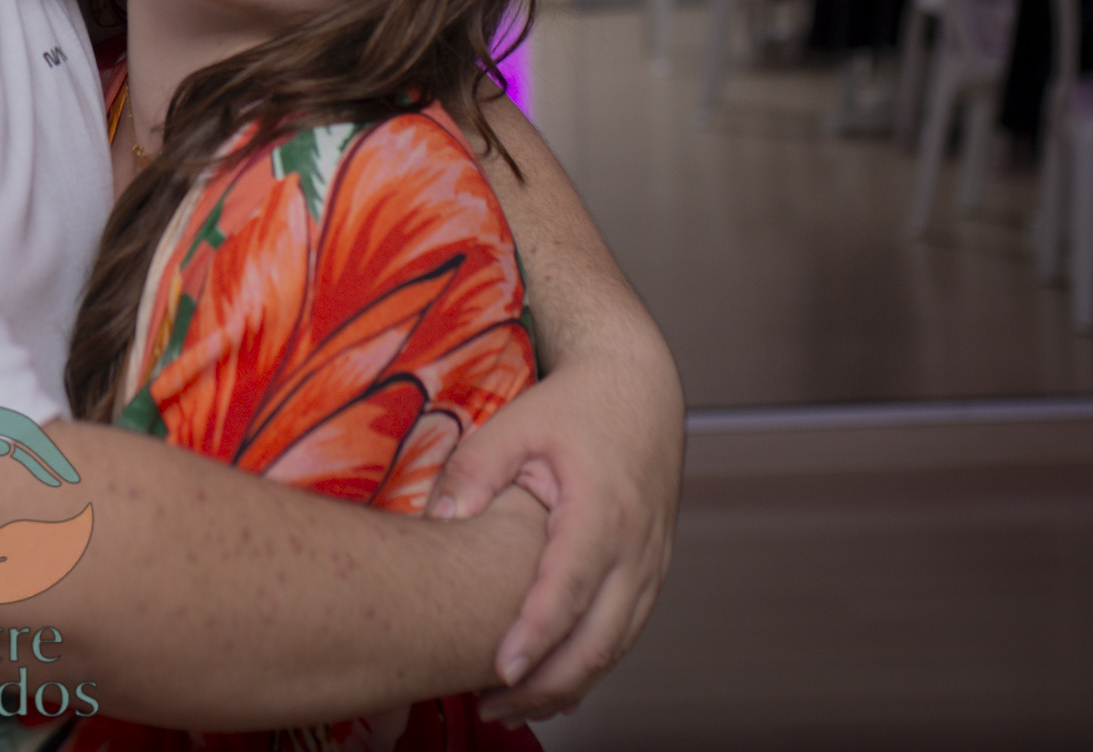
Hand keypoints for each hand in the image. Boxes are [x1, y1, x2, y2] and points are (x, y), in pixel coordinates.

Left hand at [424, 342, 683, 723]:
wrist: (639, 387)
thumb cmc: (577, 404)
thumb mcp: (515, 424)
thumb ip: (473, 471)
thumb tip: (440, 519)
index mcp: (600, 511)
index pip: (567, 589)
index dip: (535, 636)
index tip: (501, 671)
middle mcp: (635, 546)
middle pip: (599, 639)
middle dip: (549, 684)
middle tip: (495, 707)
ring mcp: (651, 562)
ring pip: (617, 645)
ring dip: (570, 683)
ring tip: (515, 707)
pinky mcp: (652, 569)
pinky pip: (626, 630)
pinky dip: (593, 662)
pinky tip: (557, 682)